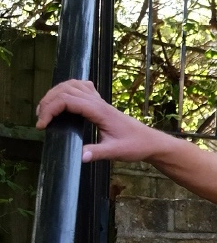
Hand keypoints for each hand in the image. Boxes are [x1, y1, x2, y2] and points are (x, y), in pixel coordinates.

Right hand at [36, 80, 165, 162]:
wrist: (150, 141)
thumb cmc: (136, 146)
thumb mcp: (116, 152)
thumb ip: (98, 153)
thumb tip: (80, 157)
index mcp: (100, 111)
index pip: (68, 100)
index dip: (50, 109)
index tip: (42, 125)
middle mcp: (98, 102)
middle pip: (66, 90)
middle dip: (48, 101)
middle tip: (40, 120)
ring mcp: (100, 101)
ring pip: (72, 85)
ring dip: (55, 93)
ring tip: (46, 110)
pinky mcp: (101, 103)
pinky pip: (82, 87)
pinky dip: (68, 89)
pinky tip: (64, 99)